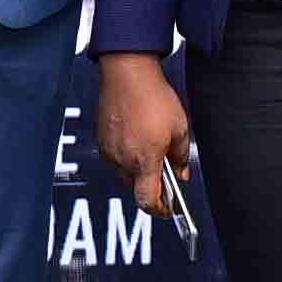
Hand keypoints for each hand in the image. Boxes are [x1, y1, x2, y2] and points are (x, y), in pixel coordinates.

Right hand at [94, 52, 192, 216]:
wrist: (126, 71)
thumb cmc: (153, 97)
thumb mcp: (179, 128)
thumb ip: (180, 157)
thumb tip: (180, 174)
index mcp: (143, 160)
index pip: (147, 201)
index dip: (159, 209)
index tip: (169, 208)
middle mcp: (122, 159)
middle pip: (135, 188)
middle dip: (151, 186)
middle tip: (165, 176)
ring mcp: (109, 149)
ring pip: (125, 172)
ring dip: (139, 169)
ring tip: (152, 150)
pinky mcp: (101, 138)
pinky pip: (116, 157)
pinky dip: (128, 156)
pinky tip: (138, 138)